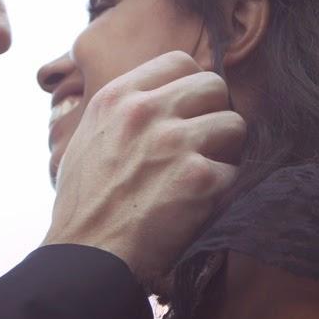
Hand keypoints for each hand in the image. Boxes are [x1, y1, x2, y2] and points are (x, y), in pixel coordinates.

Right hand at [43, 51, 244, 292]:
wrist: (86, 256)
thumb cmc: (84, 204)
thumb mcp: (87, 138)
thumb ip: (123, 111)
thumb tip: (159, 97)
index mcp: (118, 97)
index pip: (179, 62)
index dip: (190, 87)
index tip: (187, 111)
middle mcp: (146, 112)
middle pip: (214, 86)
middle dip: (214, 114)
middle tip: (202, 144)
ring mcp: (174, 142)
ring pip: (234, 125)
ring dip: (224, 152)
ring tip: (200, 175)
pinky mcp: (199, 178)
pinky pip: (234, 171)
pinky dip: (222, 191)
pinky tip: (197, 205)